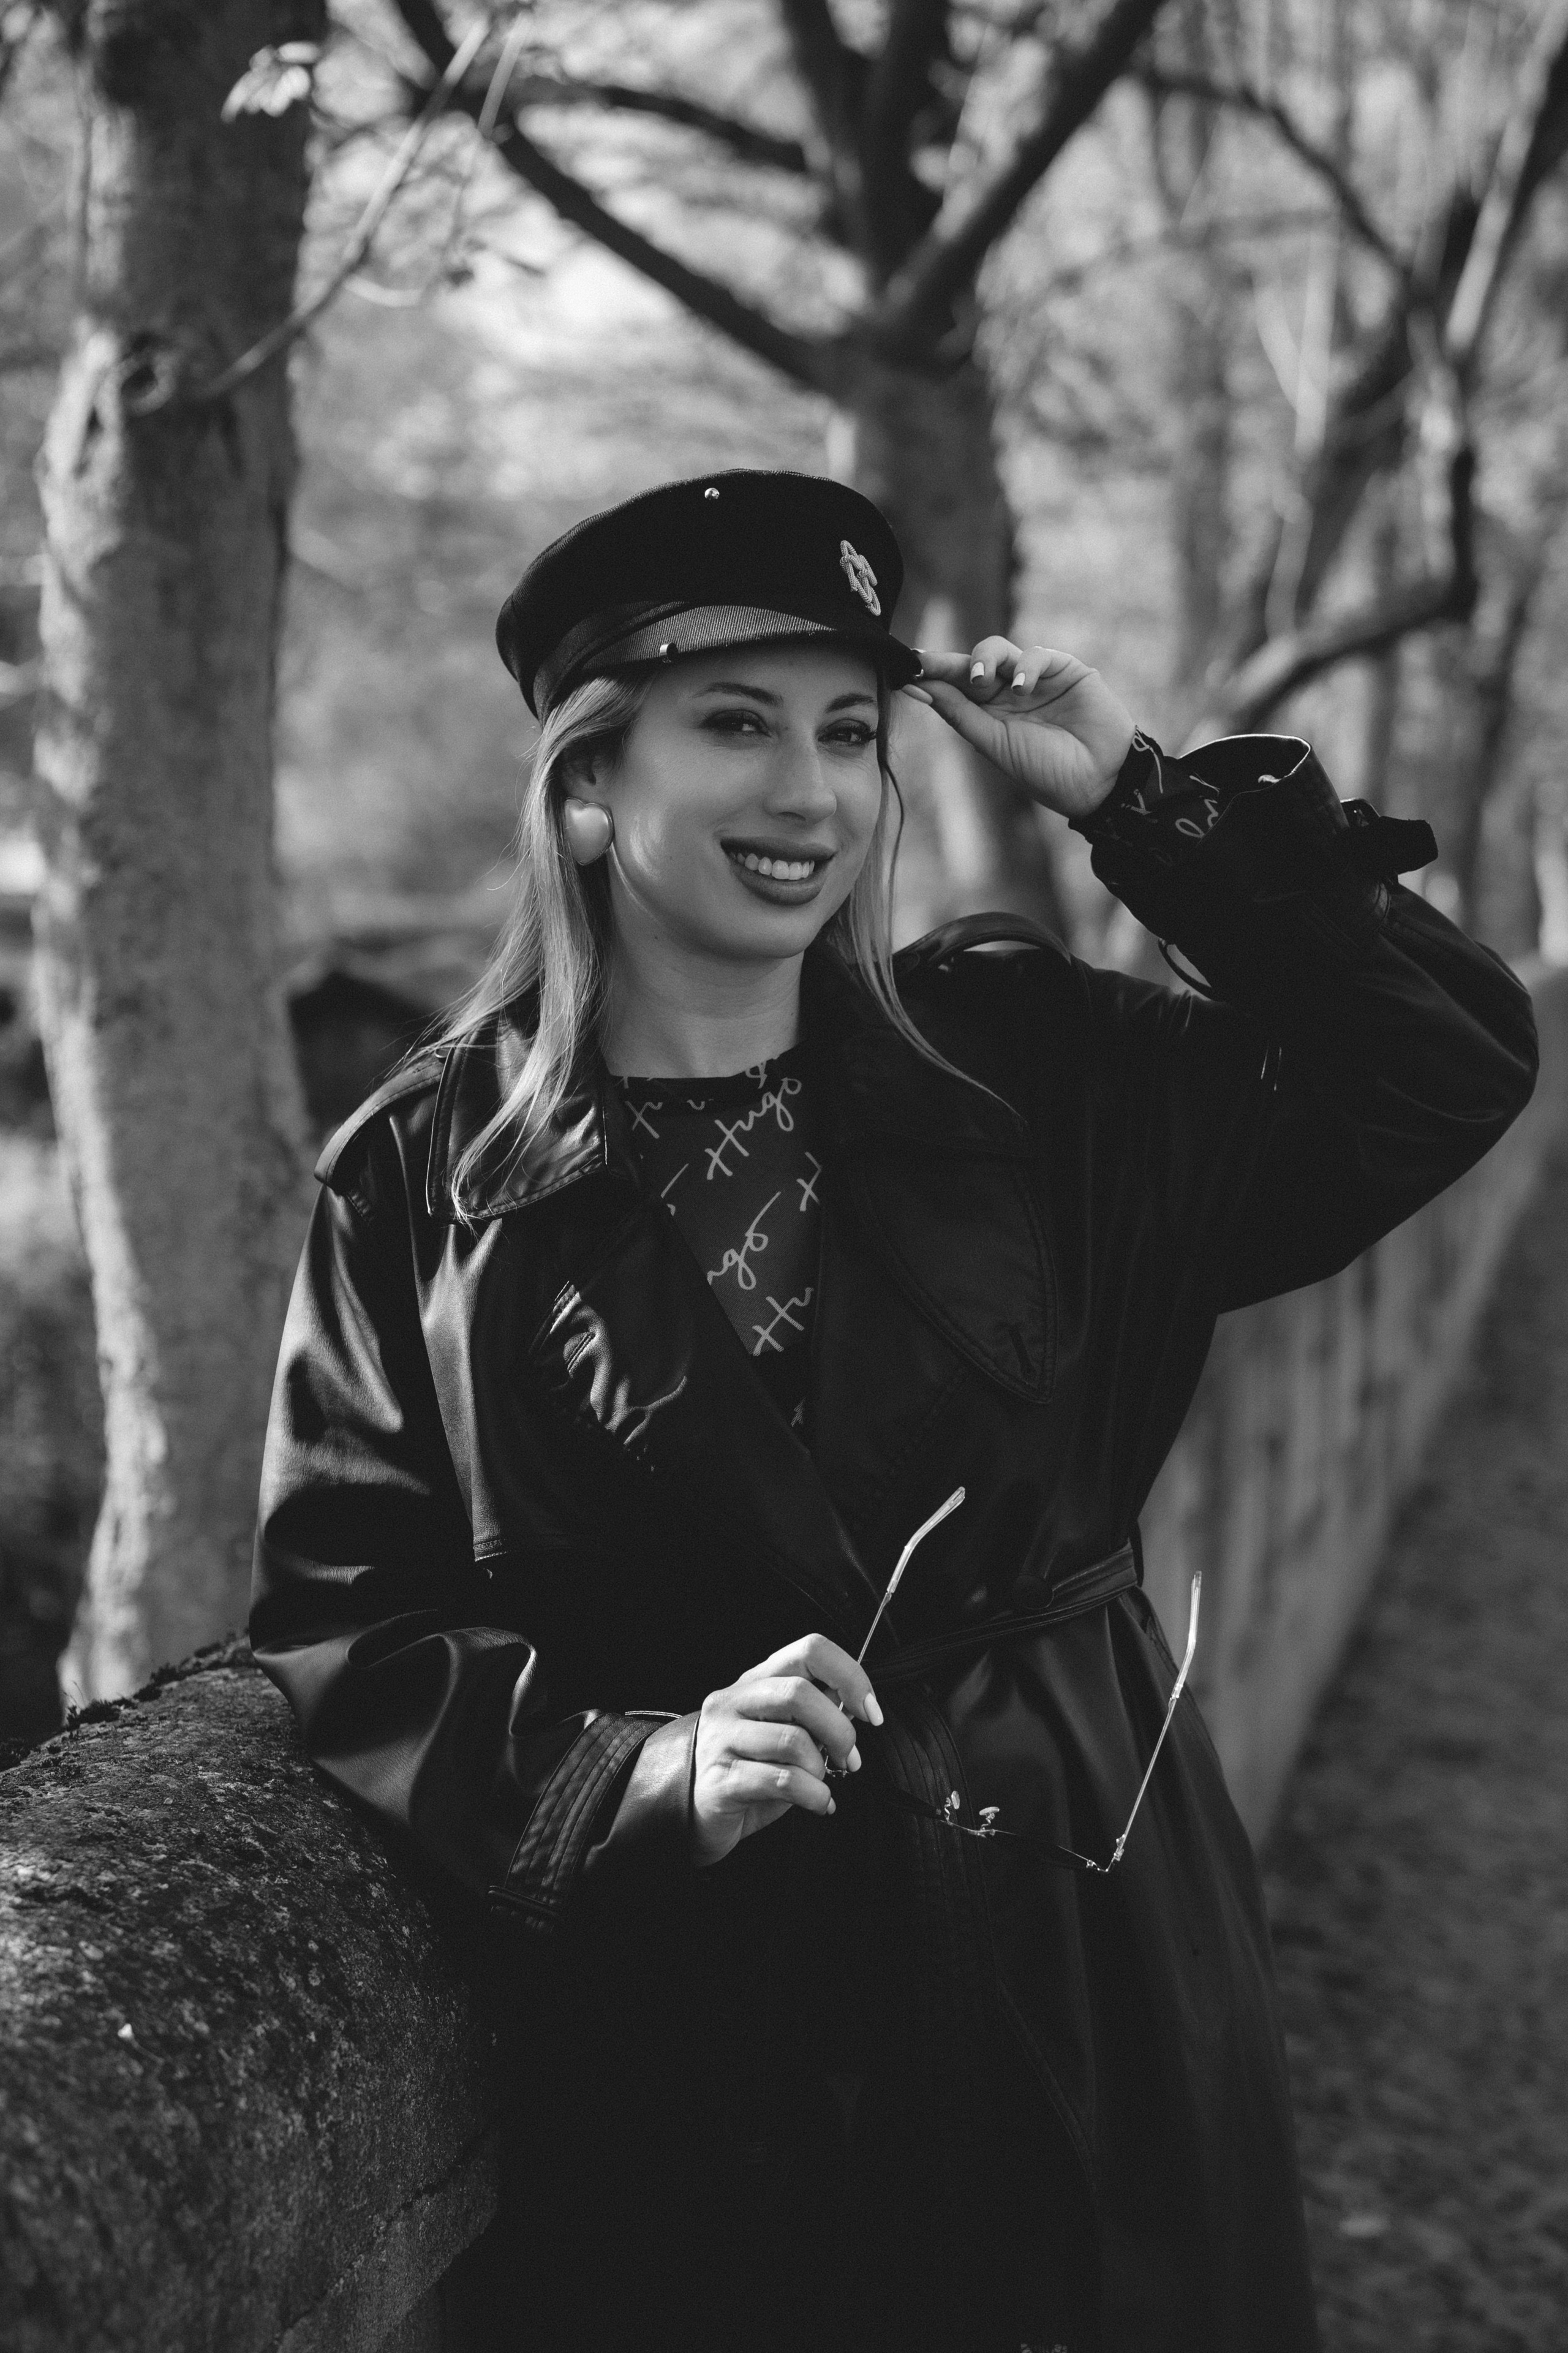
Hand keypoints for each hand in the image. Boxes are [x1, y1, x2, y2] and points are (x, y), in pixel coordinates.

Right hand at [691, 1632, 882, 1868]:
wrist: (692, 1809)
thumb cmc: (748, 1767)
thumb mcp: (781, 1730)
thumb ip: (812, 1714)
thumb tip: (857, 1710)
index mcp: (757, 1681)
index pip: (809, 1650)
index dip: (850, 1676)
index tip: (870, 1712)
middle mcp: (735, 1702)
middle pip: (800, 1694)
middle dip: (839, 1730)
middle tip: (847, 1758)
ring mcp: (723, 1740)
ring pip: (793, 1741)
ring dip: (822, 1769)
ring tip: (822, 1783)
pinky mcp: (722, 1781)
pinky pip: (782, 1781)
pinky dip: (814, 1796)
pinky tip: (818, 1803)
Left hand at [902, 638, 1134, 821]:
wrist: (1099, 781)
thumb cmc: (1045, 771)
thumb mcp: (994, 744)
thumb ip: (960, 713)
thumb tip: (920, 688)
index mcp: (989, 715)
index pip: (955, 687)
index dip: (932, 674)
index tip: (905, 666)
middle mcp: (1009, 694)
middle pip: (972, 664)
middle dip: (950, 662)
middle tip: (927, 664)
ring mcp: (1037, 680)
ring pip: (1000, 650)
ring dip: (984, 660)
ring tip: (982, 682)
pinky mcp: (1066, 669)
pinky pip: (1037, 654)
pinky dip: (1025, 667)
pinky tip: (1023, 688)